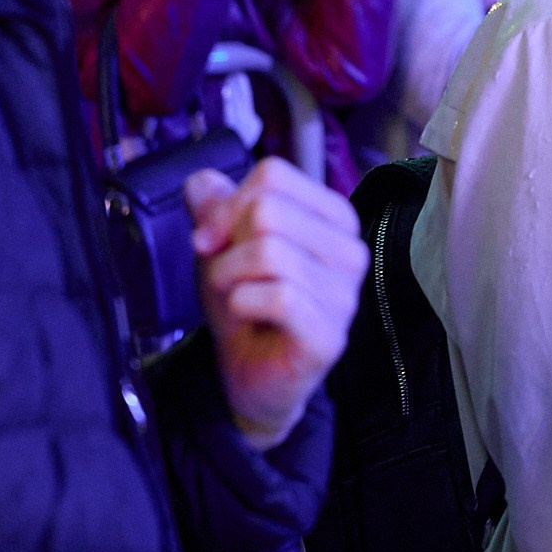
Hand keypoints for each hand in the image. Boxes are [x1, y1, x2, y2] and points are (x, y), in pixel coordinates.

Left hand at [187, 159, 368, 450]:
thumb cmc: (246, 304)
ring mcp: (346, 295)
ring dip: (228, 276)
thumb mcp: (222, 245)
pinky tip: (246, 316)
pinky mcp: (330, 335)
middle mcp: (350, 251)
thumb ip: (214, 206)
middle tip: (227, 276)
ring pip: (270, 251)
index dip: (228, 203)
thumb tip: (201, 181)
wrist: (249, 376)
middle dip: (227, 244)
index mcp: (333, 218)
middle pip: (268, 210)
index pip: (274, 175)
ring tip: (234, 297)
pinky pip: (278, 297)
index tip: (211, 239)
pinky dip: (242, 303)